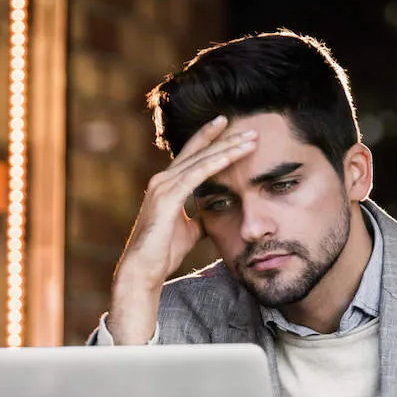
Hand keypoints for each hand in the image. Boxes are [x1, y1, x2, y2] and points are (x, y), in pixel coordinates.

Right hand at [107, 116, 257, 342]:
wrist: (144, 270)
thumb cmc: (163, 252)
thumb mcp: (189, 230)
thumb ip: (199, 217)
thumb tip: (215, 214)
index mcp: (168, 185)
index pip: (193, 154)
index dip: (212, 138)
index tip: (231, 126)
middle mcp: (163, 180)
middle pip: (199, 151)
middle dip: (226, 138)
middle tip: (252, 129)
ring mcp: (163, 186)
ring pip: (201, 159)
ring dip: (227, 148)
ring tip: (251, 139)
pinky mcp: (167, 197)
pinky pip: (195, 175)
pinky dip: (214, 164)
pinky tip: (231, 155)